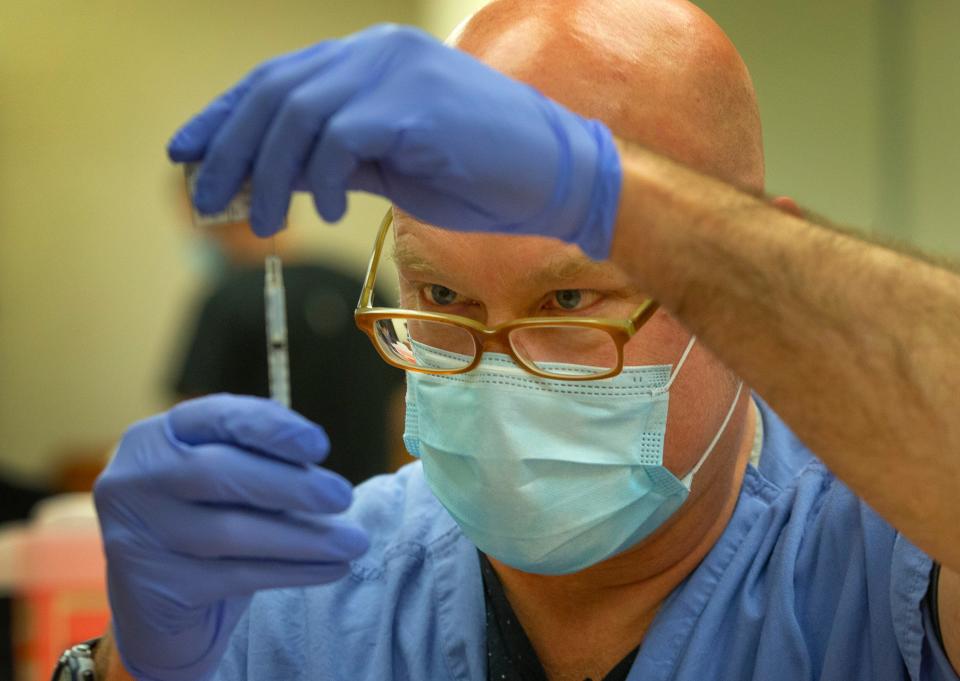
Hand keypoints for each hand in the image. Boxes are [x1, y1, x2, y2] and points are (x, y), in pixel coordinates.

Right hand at [93, 395, 368, 680]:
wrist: (160, 610)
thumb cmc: (206, 525)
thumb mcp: (226, 484)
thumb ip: (260, 466)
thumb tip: (323, 477)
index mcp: (156, 437)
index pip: (215, 417)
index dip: (270, 427)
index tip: (319, 446)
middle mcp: (135, 480)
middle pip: (218, 472)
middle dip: (291, 484)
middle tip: (343, 496)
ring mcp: (138, 535)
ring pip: (231, 532)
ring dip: (304, 537)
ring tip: (354, 541)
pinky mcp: (156, 587)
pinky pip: (238, 576)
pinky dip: (294, 571)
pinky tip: (333, 568)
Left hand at [168, 24, 621, 259]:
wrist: (555, 177)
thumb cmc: (478, 174)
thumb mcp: (390, 166)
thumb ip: (333, 160)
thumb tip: (269, 179)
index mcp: (370, 58)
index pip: (278, 80)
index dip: (224, 116)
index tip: (186, 153)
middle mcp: (377, 51)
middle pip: (275, 92)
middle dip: (229, 150)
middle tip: (207, 201)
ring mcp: (398, 71)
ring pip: (298, 113)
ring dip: (268, 174)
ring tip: (261, 224)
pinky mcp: (416, 103)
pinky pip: (341, 138)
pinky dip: (321, 180)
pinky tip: (325, 214)